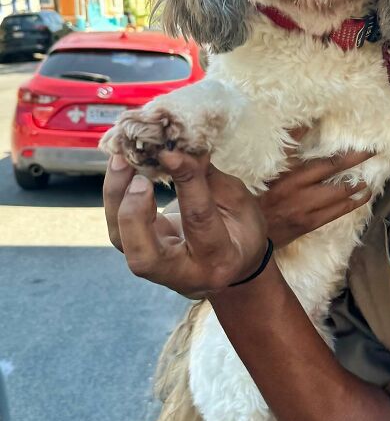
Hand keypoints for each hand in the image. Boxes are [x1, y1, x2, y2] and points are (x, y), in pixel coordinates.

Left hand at [104, 151, 267, 296]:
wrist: (234, 264)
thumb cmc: (242, 230)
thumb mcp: (238, 202)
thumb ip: (209, 177)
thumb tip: (184, 146)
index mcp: (221, 258)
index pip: (198, 218)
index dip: (184, 181)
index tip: (170, 151)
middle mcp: (185, 274)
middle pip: (145, 256)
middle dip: (134, 212)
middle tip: (137, 175)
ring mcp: (157, 271)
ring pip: (122, 242)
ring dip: (116, 199)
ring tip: (122, 161)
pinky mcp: (140, 255)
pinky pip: (119, 231)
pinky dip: (115, 198)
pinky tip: (122, 170)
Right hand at [258, 142, 372, 247]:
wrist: (247, 229)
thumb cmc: (257, 194)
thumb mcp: (270, 169)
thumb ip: (287, 147)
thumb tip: (305, 123)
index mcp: (291, 177)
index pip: (325, 163)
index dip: (347, 155)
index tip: (362, 146)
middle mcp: (302, 193)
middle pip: (336, 177)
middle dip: (356, 164)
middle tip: (374, 153)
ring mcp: (308, 210)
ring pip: (340, 197)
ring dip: (358, 187)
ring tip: (370, 180)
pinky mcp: (311, 224)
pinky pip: (337, 213)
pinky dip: (352, 204)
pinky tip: (362, 197)